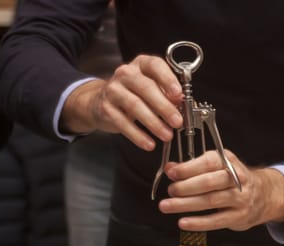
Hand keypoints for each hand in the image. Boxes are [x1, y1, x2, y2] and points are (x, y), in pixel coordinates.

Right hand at [61, 55, 183, 150]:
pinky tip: (149, 143)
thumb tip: (181, 104)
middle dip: (164, 107)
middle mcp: (125, 73)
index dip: (168, 79)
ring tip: (167, 135)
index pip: (155, 66)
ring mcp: (113, 90)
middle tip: (177, 122)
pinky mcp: (106, 108)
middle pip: (146, 87)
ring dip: (153, 123)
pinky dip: (138, 135)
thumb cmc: (135, 93)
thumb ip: (167, 93)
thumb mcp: (153, 87)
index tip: (179, 95)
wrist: (102, 101)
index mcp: (141, 64)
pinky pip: (123, 123)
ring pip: (135, 105)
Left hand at [158, 150, 283, 231]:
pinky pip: (216, 221)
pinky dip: (198, 223)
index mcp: (228, 161)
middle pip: (209, 182)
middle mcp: (237, 178)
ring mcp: (240, 198)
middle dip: (185, 187)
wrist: (264, 194)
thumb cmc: (233, 179)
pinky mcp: (239, 216)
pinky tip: (183, 222)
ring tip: (167, 206)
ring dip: (186, 204)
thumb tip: (170, 168)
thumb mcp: (216, 166)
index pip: (208, 162)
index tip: (171, 173)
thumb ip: (192, 167)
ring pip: (211, 201)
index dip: (188, 168)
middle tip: (170, 191)